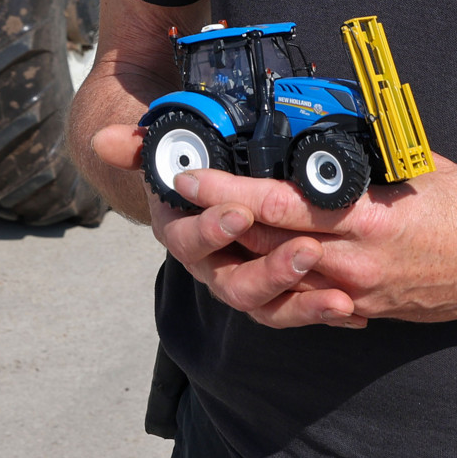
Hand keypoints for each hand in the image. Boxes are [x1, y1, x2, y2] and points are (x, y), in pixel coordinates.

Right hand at [87, 123, 363, 328]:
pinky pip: (298, 314)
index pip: (189, 241)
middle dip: (270, 272)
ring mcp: (245, 285)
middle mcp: (213, 268)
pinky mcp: (277, 297)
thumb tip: (102, 141)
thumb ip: (143, 147)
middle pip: (234, 284)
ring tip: (339, 296)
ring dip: (303, 304)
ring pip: (268, 308)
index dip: (211, 230)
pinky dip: (324, 316)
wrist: (216, 207)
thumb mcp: (172, 154)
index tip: (240, 211)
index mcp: (185, 235)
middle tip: (306, 251)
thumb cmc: (198, 173)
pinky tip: (355, 315)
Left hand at [89, 127, 456, 328]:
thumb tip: (322, 117)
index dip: (229, 193)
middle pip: (266, 245)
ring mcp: (357, 292)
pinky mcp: (366, 310)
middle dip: (218, 225)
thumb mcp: (416, 162)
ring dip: (240, 255)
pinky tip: (255, 263)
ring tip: (206, 230)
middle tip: (180, 202)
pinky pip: (308, 298)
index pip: (279, 204)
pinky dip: (278, 281)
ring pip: (278, 277)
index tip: (192, 178)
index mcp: (364, 218)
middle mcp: (353, 261)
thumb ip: (364, 149)